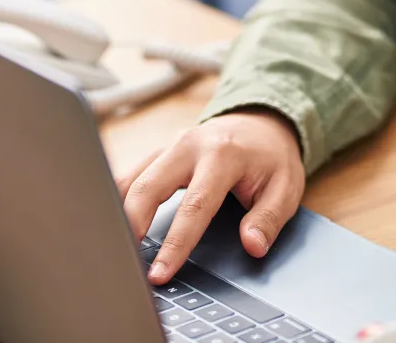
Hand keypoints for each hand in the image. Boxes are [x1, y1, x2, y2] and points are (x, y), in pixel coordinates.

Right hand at [116, 108, 305, 284]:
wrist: (261, 121)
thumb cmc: (271, 157)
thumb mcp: (286, 186)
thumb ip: (269, 218)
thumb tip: (253, 245)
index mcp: (223, 155)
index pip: (194, 206)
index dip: (175, 244)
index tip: (159, 274)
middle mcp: (190, 145)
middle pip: (148, 187)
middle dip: (131, 226)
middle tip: (123, 263)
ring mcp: (170, 146)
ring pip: (131, 179)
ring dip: (118, 213)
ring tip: (112, 249)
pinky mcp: (158, 152)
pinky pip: (130, 174)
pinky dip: (116, 199)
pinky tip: (110, 224)